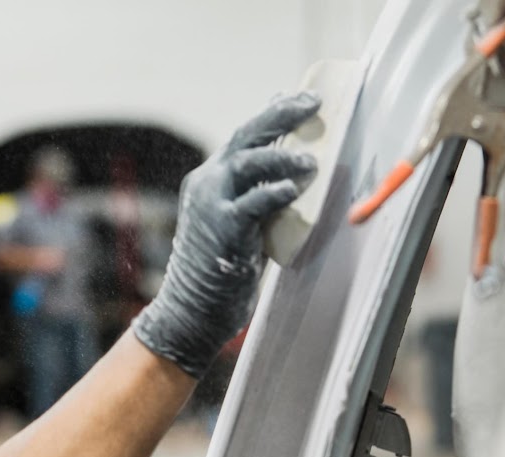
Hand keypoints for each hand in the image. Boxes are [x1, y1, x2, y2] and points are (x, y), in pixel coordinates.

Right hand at [132, 93, 320, 378]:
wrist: (192, 311)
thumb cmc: (222, 272)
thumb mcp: (241, 225)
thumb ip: (258, 197)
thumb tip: (286, 178)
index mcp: (211, 179)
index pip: (244, 137)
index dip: (273, 115)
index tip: (300, 99)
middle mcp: (207, 184)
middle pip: (246, 137)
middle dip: (280, 116)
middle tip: (312, 104)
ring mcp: (211, 204)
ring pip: (246, 162)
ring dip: (281, 156)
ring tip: (312, 158)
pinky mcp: (222, 228)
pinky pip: (251, 203)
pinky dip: (273, 192)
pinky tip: (294, 187)